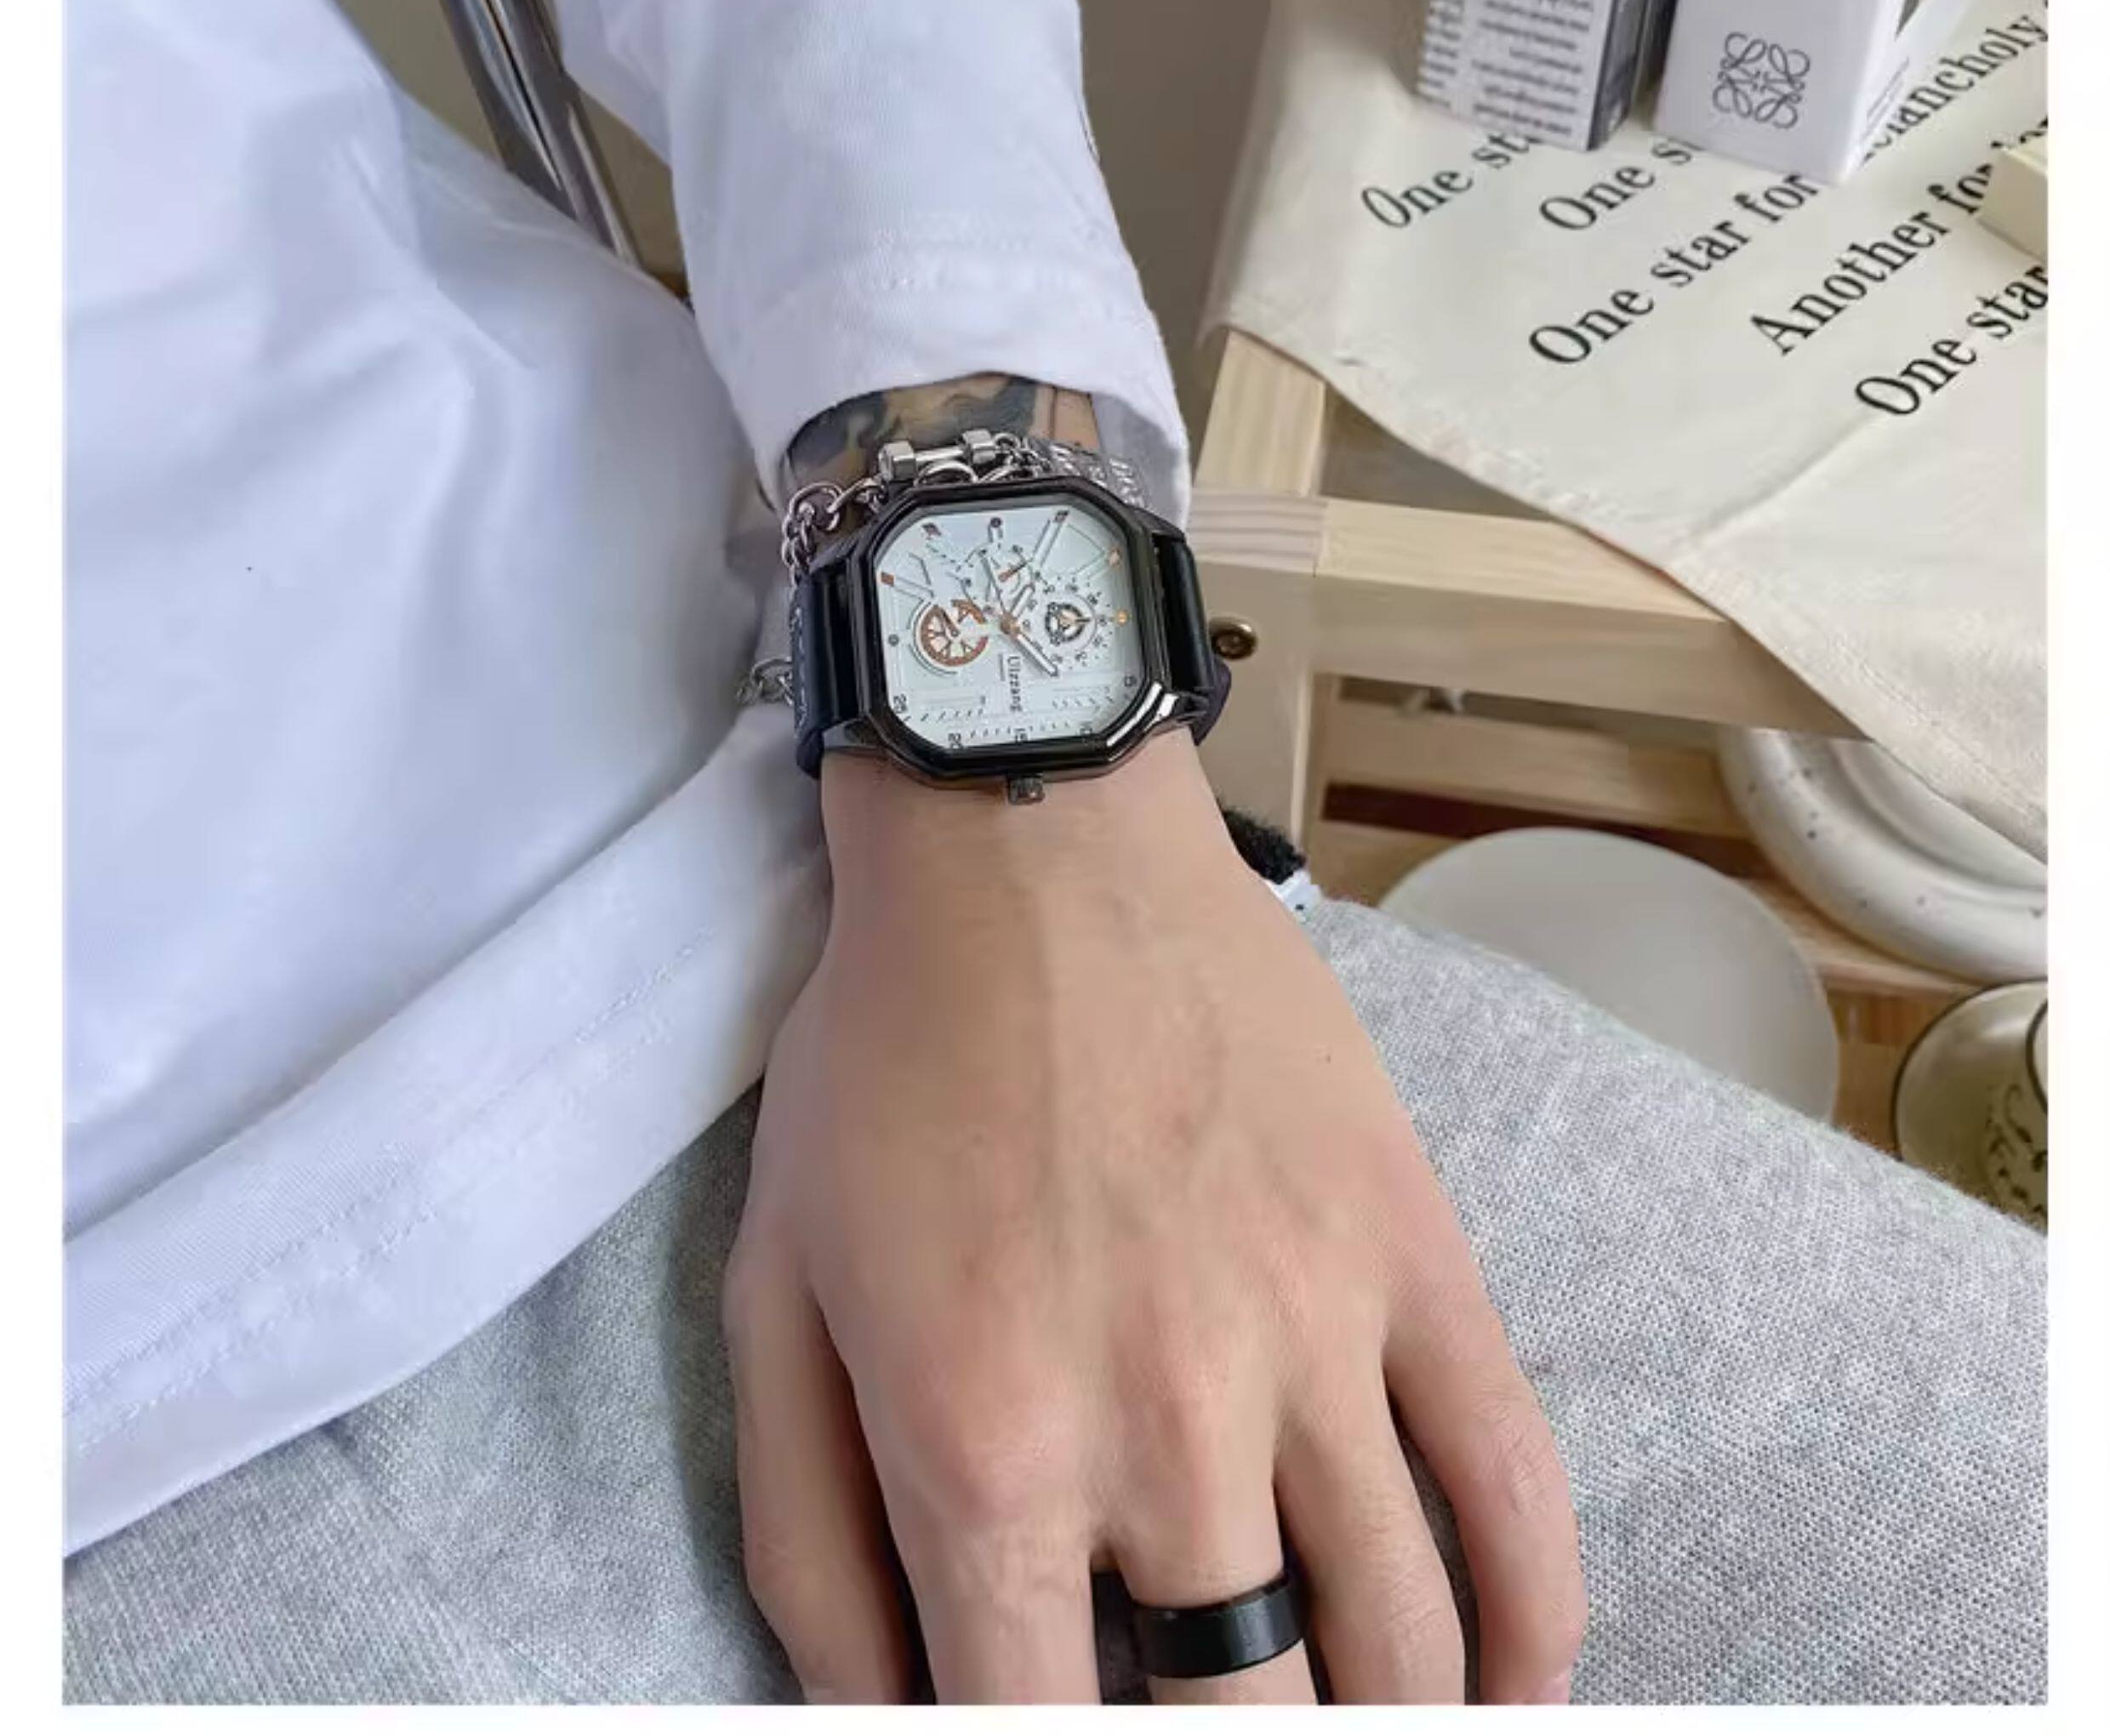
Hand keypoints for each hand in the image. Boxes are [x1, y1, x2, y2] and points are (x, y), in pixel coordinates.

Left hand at [724, 732, 1584, 1702]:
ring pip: (1402, 1647)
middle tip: (1201, 1700)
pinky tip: (1503, 1686)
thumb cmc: (887, 1065)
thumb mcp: (774, 1301)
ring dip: (1382, 1723)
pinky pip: (1515, 1488)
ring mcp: (1315, 1337)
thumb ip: (809, 1547)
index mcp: (987, 1448)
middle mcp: (1168, 1424)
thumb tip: (878, 1723)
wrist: (1027, 852)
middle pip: (1244, 1724)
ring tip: (1342, 1714)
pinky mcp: (1412, 1253)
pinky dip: (1530, 1628)